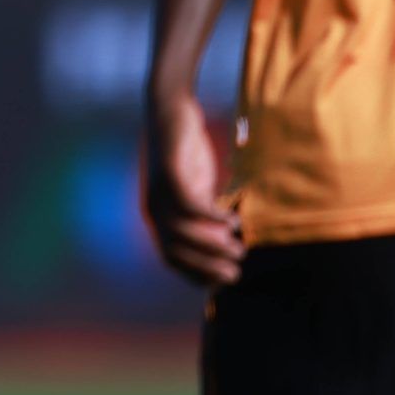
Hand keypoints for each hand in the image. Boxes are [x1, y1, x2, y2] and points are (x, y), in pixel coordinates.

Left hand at [144, 94, 242, 287]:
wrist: (172, 111)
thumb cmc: (188, 154)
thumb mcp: (197, 189)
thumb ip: (205, 213)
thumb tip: (228, 241)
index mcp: (159, 217)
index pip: (171, 259)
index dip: (194, 275)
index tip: (220, 283)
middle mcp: (154, 209)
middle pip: (176, 251)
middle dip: (206, 267)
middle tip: (235, 273)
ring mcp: (159, 192)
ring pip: (183, 232)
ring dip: (213, 245)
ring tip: (239, 247)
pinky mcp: (169, 173)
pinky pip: (190, 205)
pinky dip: (212, 217)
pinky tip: (232, 220)